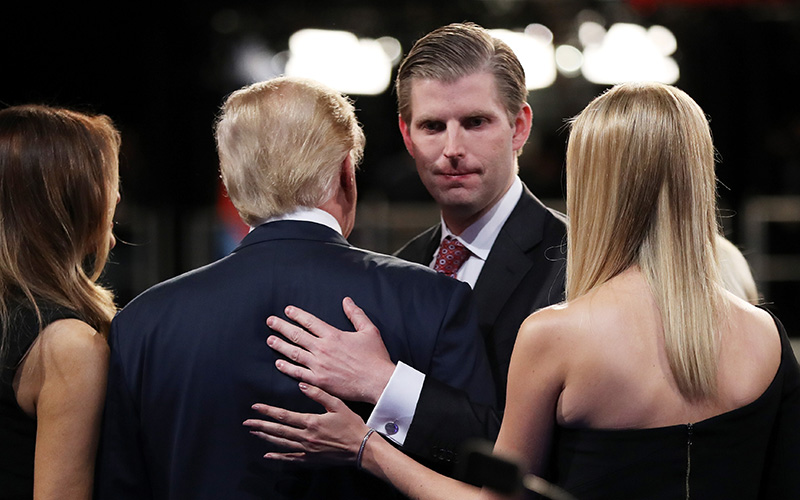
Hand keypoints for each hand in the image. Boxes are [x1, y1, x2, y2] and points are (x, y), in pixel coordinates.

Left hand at [244, 383, 369, 464]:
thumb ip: (318, 393)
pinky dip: (278, 457)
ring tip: (254, 433)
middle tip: (247, 423)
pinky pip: (291, 458)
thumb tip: (302, 384)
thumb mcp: (337, 404)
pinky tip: (268, 454)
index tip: (255, 407)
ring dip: (266, 438)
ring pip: (281, 443)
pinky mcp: (311, 459)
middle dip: (261, 425)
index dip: (268, 411)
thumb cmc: (351, 425)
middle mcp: (306, 437)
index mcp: (311, 422)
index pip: (284, 416)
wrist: (361, 448)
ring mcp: (307, 450)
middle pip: (278, 430)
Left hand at [266, 297, 393, 403]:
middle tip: (270, 321)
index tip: (287, 310)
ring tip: (270, 340)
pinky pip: (298, 373)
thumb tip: (346, 300)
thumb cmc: (375, 357)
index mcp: (334, 335)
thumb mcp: (369, 330)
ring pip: (294, 353)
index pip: (310, 321)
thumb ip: (356, 314)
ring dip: (280, 346)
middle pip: (297, 335)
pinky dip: (287, 368)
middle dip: (281, 327)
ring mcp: (319, 365)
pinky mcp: (319, 381)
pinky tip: (279, 364)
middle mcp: (323, 349)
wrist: (378, 382)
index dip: (297, 315)